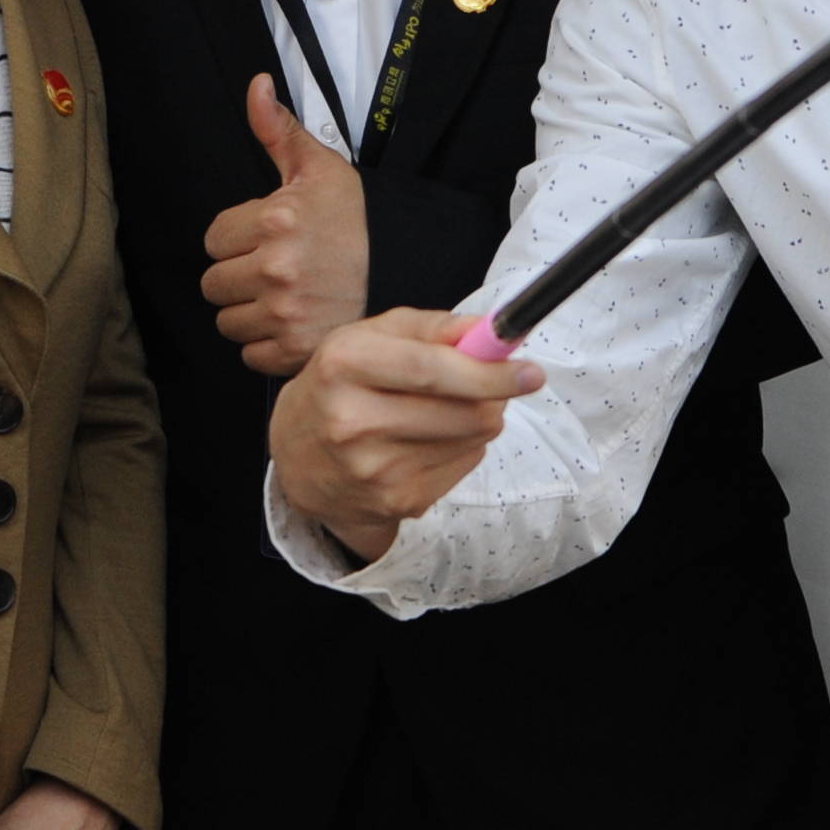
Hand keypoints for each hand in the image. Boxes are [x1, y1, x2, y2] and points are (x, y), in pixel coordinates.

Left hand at [201, 73, 371, 375]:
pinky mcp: (295, 350)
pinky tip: (295, 322)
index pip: (213, 238)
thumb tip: (256, 86)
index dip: (238, 238)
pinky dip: (268, 344)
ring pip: (228, 321)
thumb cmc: (359, 222)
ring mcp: (286, 313)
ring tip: (286, 296)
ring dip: (250, 312)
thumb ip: (279, 130)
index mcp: (276, 219)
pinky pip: (251, 354)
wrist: (407, 270)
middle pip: (214, 283)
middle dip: (239, 276)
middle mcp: (276, 268)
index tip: (268, 238)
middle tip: (276, 270)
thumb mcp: (321, 169)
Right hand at [269, 309, 541, 564]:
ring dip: (476, 420)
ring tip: (444, 410)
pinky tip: (429, 440)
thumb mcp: (370, 337)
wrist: (298, 456)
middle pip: (464, 412)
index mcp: (344, 365)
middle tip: (488, 386)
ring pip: (472, 440)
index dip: (489, 372)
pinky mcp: (395, 502)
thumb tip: (491, 331)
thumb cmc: (342, 382)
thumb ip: (432, 327)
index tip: (531, 372)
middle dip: (491, 395)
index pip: (432, 370)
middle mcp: (352, 421)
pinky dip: (461, 449)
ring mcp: (373, 469)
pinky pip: (462, 467)